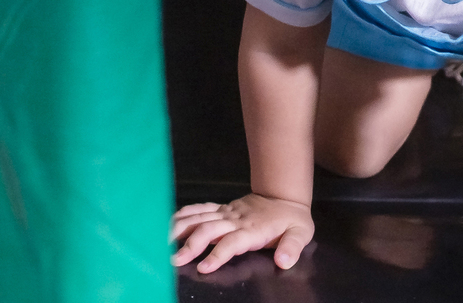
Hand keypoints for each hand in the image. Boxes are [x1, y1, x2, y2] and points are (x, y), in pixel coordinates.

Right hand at [169, 194, 314, 271]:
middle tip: (173, 259)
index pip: (232, 242)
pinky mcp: (221, 209)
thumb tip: (284, 261)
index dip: (218, 254)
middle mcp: (235, 220)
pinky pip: (199, 209)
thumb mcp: (301, 233)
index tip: (204, 267)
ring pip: (199, 218)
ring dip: (179, 229)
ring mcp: (226, 213)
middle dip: (190, 244)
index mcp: (253, 229)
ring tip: (161, 241)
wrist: (284, 195)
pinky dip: (182, 215)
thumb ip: (292, 247)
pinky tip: (167, 223)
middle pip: (208, 229)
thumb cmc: (291, 219)